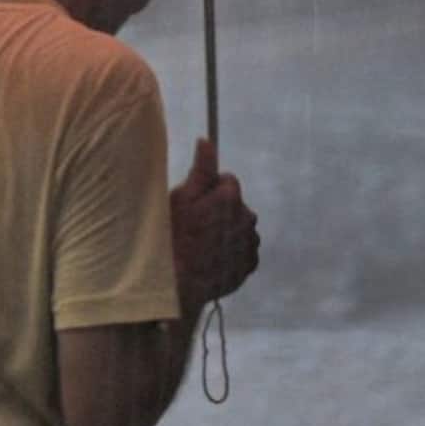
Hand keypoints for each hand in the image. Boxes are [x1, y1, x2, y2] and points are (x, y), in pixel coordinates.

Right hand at [170, 138, 259, 309]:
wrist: (177, 285)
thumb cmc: (174, 237)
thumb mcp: (181, 198)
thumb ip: (201, 169)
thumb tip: (207, 140)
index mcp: (231, 197)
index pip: (227, 180)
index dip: (208, 191)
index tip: (194, 206)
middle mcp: (248, 217)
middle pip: (235, 205)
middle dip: (220, 211)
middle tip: (195, 227)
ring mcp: (250, 243)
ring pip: (240, 228)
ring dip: (227, 232)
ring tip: (202, 246)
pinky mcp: (250, 264)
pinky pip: (244, 250)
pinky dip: (232, 252)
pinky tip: (212, 259)